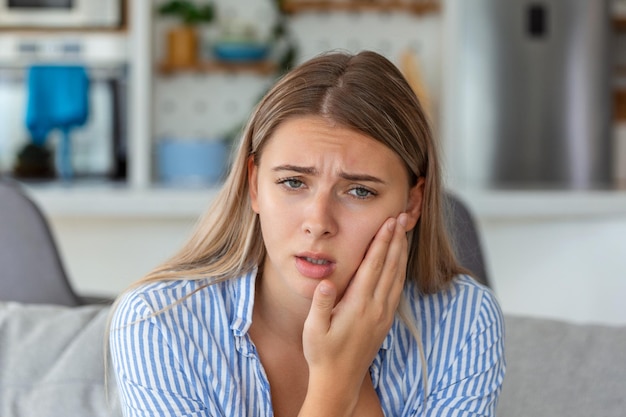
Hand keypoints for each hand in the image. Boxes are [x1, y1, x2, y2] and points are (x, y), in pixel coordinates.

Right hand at [299, 213, 408, 415]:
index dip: (382, 242)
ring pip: (397, 276)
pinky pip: (397, 289)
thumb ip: (321, 305)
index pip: (373, 266)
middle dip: (396, 240)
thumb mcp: (313, 330)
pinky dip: (401, 270)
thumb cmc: (322, 353)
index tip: (388, 222)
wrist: (339, 380)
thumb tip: (326, 282)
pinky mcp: (385, 320)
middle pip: (390, 266)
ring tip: (403, 232)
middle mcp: (376, 308)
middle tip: (402, 217)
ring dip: (401, 252)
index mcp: (358, 306)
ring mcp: (383, 314)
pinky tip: (400, 262)